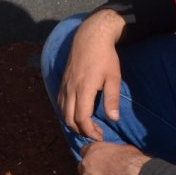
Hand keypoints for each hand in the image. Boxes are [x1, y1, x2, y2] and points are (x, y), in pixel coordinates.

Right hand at [58, 10, 125, 139]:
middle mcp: (70, 89)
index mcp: (83, 89)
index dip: (90, 131)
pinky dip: (67, 113)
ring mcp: (64, 85)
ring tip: (87, 127)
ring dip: (73, 123)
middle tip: (95, 135)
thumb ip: (112, 99)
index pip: (82, 118)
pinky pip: (61, 102)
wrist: (90, 37)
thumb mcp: (113, 77)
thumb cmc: (105, 57)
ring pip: (63, 112)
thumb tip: (114, 119)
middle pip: (69, 119)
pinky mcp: (63, 82)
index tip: (100, 136)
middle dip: (81, 131)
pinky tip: (77, 114)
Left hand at [78, 141, 149, 174]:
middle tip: (101, 174)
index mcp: (92, 149)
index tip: (97, 160)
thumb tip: (114, 155)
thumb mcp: (122, 148)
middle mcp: (86, 163)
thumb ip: (111, 152)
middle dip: (89, 170)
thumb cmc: (131, 160)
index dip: (91, 156)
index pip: (84, 151)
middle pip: (82, 167)